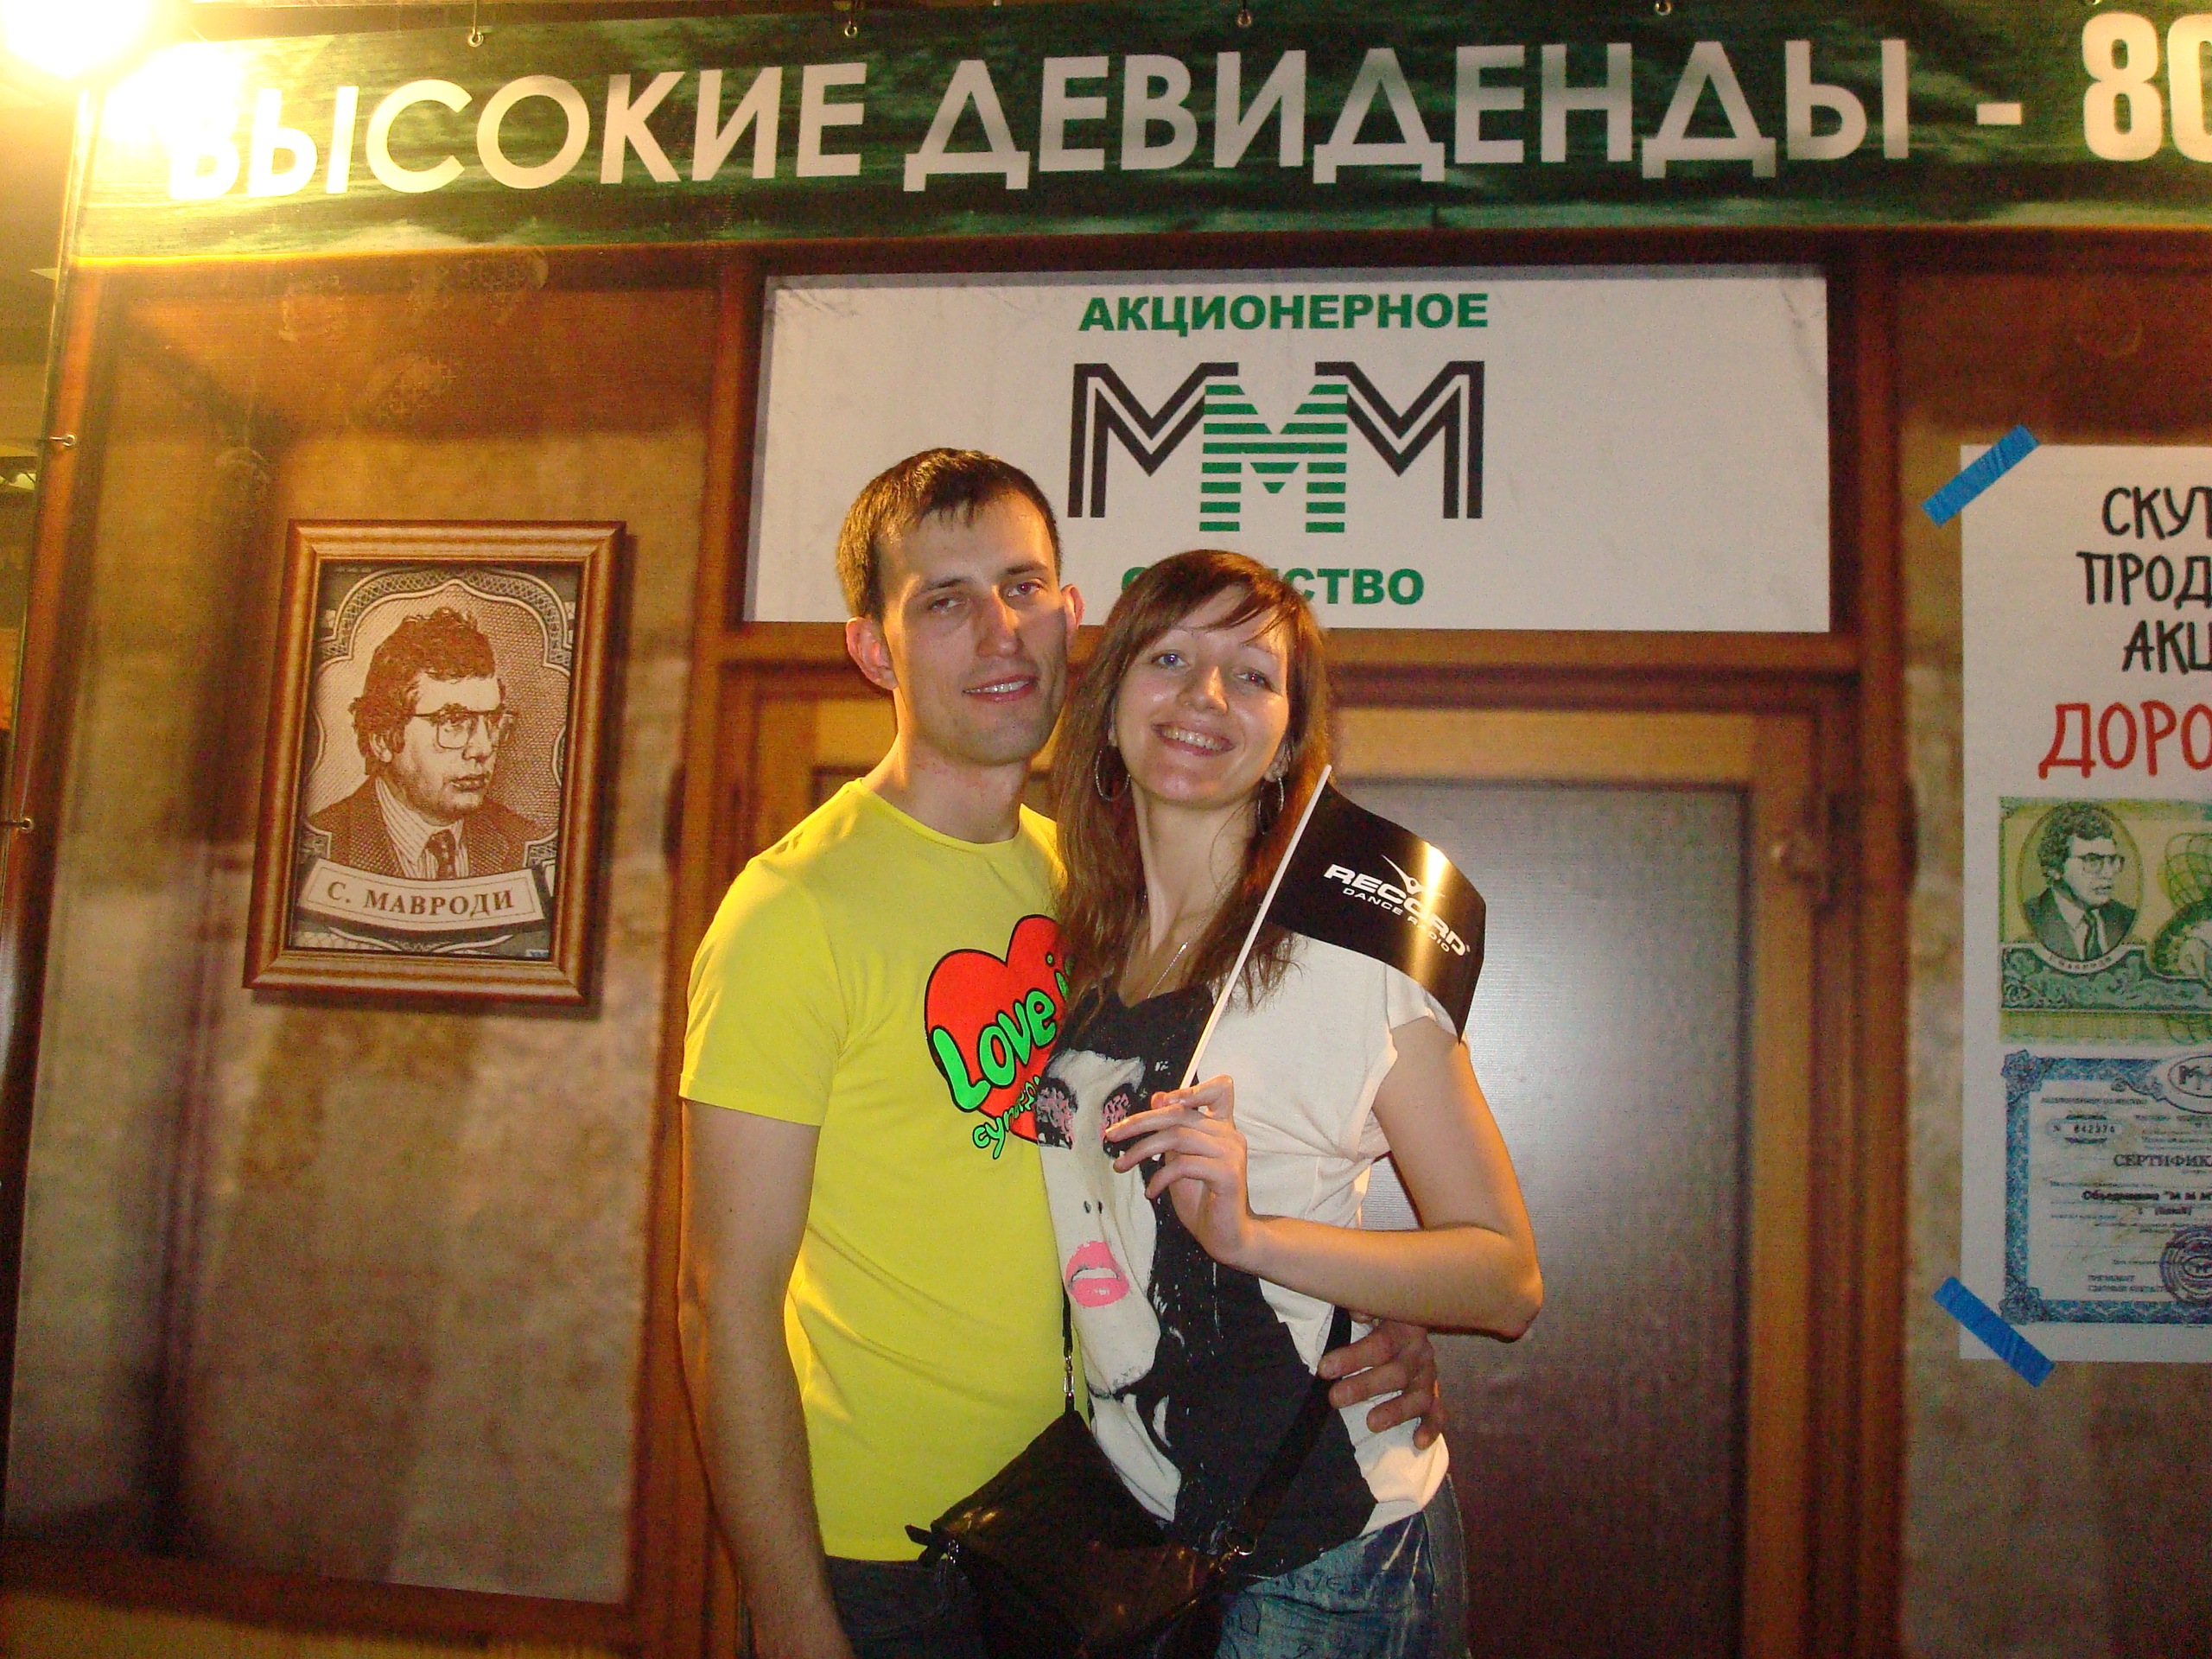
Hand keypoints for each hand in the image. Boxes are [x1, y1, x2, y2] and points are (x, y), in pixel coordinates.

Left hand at [1104, 1075, 1260, 1270]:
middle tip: (1111, 1135)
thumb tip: (1159, 1097)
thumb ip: (1173, 1131)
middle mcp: (1230, 1135)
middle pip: (1180, 1113)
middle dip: (1140, 1122)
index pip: (1221, 1090)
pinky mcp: (1228, 1173)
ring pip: (1177, 1137)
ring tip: (1121, 1165)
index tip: (1161, 1101)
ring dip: (1141, 1150)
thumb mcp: (1179, 1160)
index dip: (1193, 1087)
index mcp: (1222, 1127)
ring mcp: (1232, 1152)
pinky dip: (1160, 1177)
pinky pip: (1184, 1165)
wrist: (1226, 1235)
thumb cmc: (1201, 1198)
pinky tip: (1150, 1192)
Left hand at [1318, 1317, 1445, 1446]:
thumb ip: (1362, 1305)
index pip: (1381, 1343)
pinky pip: (1438, 1411)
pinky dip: (1431, 1427)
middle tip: (1335, 1398)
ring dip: (1396, 1411)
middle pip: (1397, 1372)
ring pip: (1419, 1395)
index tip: (1325, 1368)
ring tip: (1371, 1423)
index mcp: (1404, 1326)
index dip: (1353, 1357)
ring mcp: (1429, 1373)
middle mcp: (1420, 1350)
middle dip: (1365, 1386)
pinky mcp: (1433, 1392)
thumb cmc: (1377, 1315)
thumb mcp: (1369, 1304)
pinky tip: (1419, 1442)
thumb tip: (1359, 1313)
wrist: (1407, 1318)